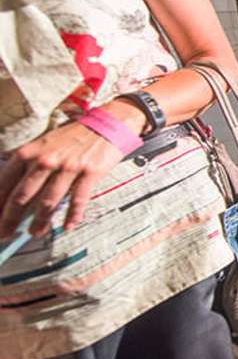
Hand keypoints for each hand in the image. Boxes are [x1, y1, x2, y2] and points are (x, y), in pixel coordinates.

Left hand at [0, 122, 124, 237]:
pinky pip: (77, 200)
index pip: (6, 183)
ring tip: (35, 233)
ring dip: (39, 222)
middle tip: (5, 233)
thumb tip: (17, 194)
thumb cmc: (73, 137)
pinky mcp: (89, 173)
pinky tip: (67, 226)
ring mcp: (68, 167)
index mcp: (30, 152)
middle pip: (22, 196)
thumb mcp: (44, 145)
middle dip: (10, 219)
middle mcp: (46, 160)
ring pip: (48, 202)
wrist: (105, 125)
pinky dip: (72, 215)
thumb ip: (29, 166)